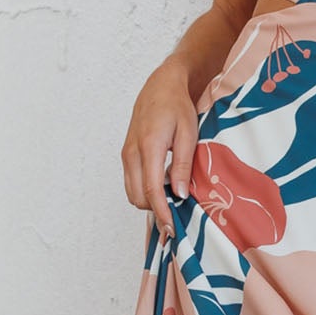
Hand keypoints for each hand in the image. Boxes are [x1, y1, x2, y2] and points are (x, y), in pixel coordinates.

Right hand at [121, 57, 199, 234]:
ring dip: (149, 201)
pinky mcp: (126, 154)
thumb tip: (178, 194)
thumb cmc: (177, 106)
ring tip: (172, 200)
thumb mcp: (188, 134)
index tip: (172, 229)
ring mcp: (126, 154)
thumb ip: (182, 165)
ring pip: (132, 192)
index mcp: (149, 147)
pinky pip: (131, 182)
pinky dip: (144, 191)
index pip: (151, 191)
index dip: (162, 213)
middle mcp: (132, 153)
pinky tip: (163, 187)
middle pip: (138, 197)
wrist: (161, 86)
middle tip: (178, 214)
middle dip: (156, 210)